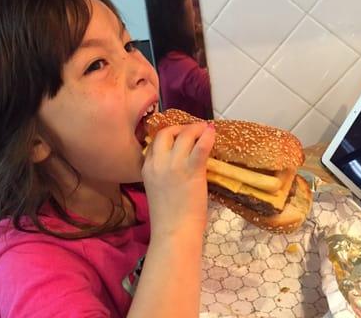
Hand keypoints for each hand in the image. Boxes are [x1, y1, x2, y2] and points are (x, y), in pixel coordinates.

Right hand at [142, 122, 214, 236]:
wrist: (174, 232)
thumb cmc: (168, 217)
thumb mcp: (156, 188)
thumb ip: (162, 173)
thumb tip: (179, 162)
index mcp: (147, 167)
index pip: (156, 141)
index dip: (170, 134)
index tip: (181, 136)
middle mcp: (159, 162)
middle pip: (167, 132)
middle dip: (181, 128)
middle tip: (194, 131)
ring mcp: (175, 165)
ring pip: (185, 135)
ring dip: (196, 129)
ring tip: (206, 130)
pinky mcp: (192, 170)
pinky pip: (201, 145)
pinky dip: (207, 136)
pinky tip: (212, 132)